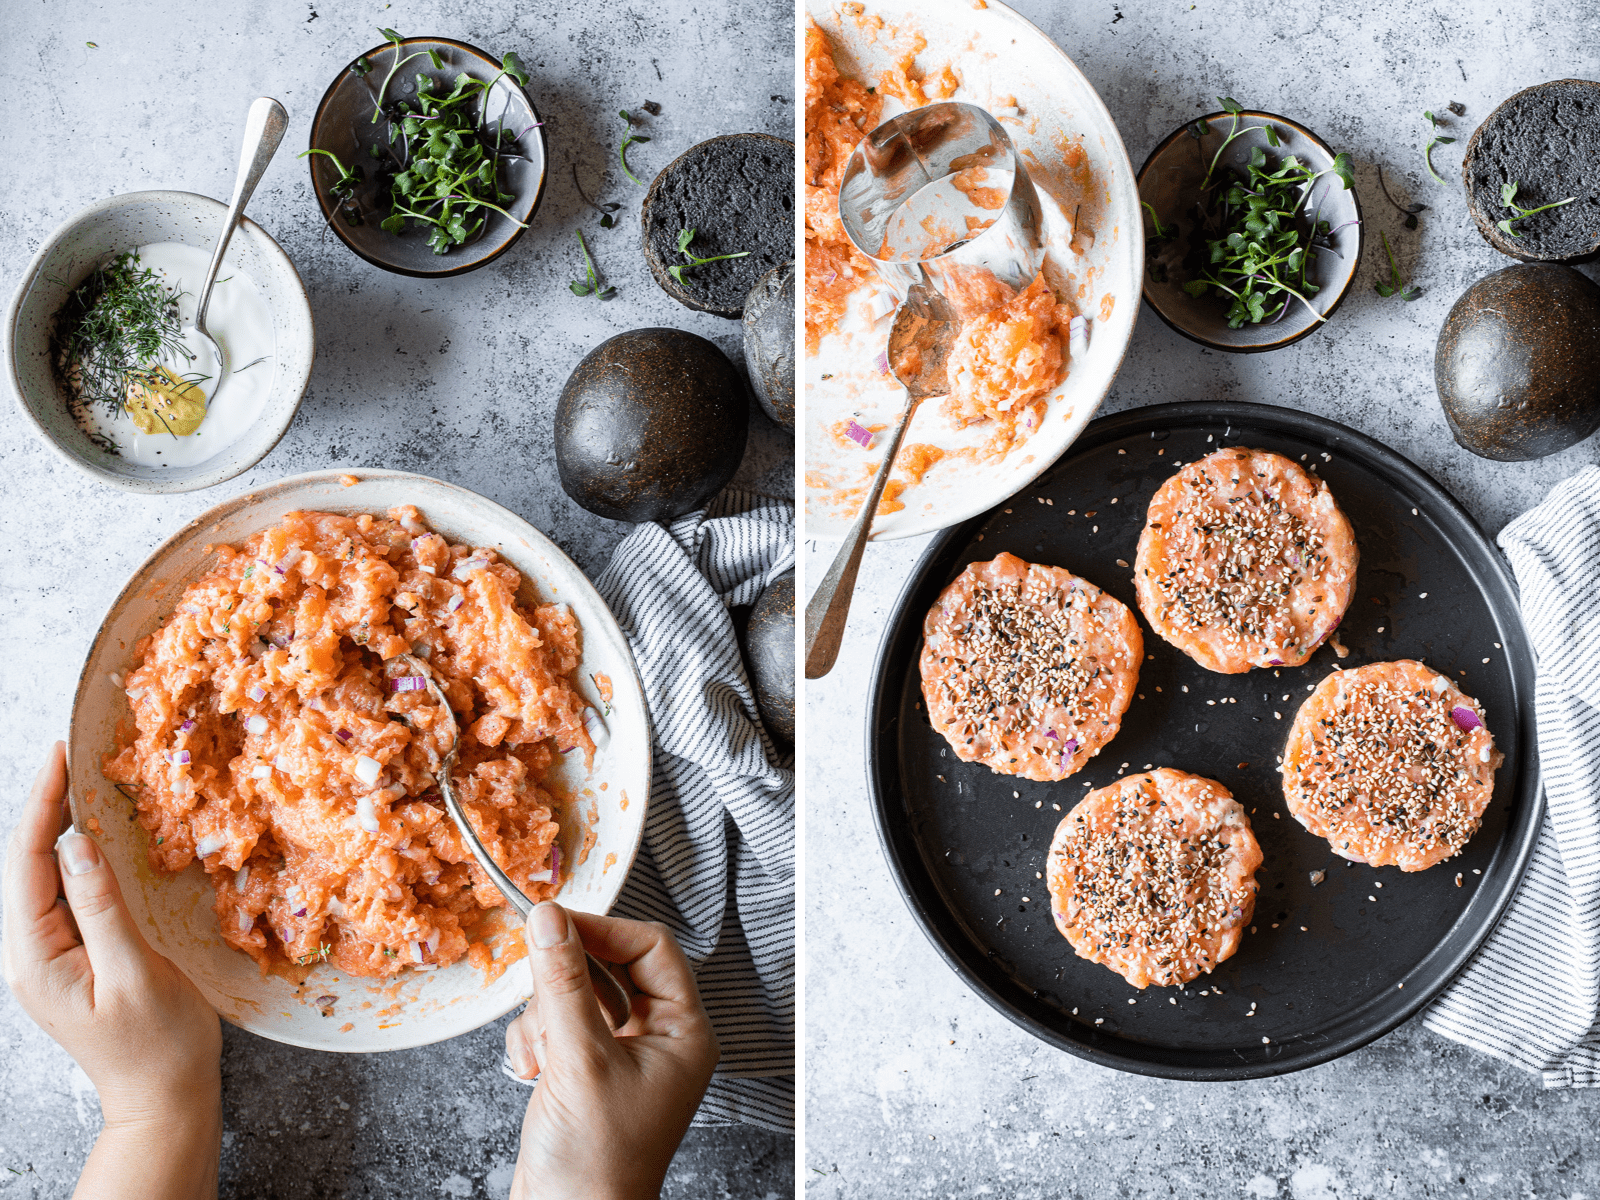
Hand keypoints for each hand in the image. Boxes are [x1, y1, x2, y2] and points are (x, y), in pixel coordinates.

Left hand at [2, 742, 221, 1199]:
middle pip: (28, 863)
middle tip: (71, 752)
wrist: (163, 1098)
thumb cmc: (157, 1044)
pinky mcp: (72, 958)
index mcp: (36, 956)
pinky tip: (95, 836)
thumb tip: (79, 843)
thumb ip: (102, 907)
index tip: (60, 753)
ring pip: (44, 876)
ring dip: (60, 826)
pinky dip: (77, 856)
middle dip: (46, 805)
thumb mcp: (135, 973)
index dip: (43, 804)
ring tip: (80, 780)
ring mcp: (49, 956)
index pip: (28, 862)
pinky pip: (65, 894)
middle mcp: (30, 952)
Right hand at [505, 903, 718, 1199]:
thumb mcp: (580, 1061)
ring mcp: (619, 1054)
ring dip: (544, 1017)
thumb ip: (564, 984)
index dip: (603, 930)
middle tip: (538, 985)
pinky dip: (534, 1041)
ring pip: (574, 994)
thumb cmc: (597, 1163)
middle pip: (607, 966)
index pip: (651, 948)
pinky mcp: (584, 1071)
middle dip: (565, 981)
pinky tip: (531, 1072)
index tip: (554, 922)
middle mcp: (657, 1038)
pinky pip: (554, 1024)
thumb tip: (550, 919)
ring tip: (541, 1056)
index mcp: (683, 1031)